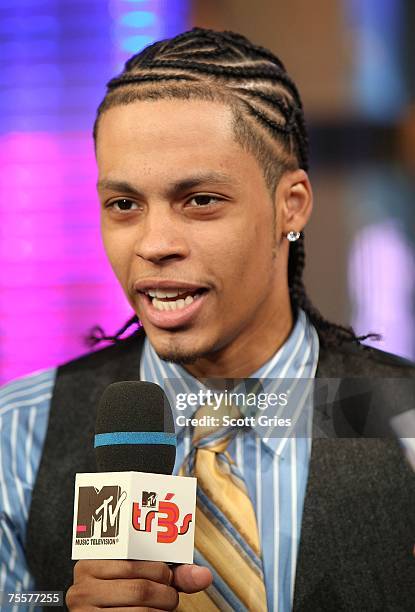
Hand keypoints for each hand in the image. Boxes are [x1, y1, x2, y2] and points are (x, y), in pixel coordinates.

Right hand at [66, 559, 211, 609]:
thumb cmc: (124, 593)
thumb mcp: (143, 576)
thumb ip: (173, 574)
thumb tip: (204, 576)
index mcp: (91, 563)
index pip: (134, 563)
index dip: (159, 571)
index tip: (167, 576)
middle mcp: (81, 588)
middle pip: (141, 588)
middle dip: (165, 594)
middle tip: (169, 596)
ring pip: (141, 611)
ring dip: (161, 611)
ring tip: (161, 607)